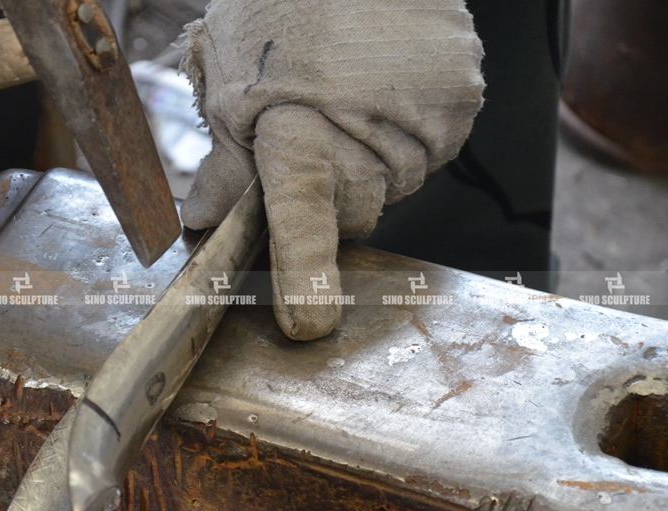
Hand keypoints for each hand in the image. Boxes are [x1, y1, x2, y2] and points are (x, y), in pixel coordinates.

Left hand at [179, 0, 484, 339]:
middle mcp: (373, 142)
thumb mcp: (230, 78)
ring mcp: (428, 124)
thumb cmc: (282, 1)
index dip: (304, 278)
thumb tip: (205, 219)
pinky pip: (426, 147)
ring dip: (363, 159)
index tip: (306, 323)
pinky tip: (377, 88)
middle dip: (321, 193)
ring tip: (342, 95)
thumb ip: (223, 159)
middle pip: (348, 214)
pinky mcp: (463, 102)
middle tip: (301, 133)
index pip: (302, 225)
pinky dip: (400, 132)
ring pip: (389, 183)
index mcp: (301, 136)